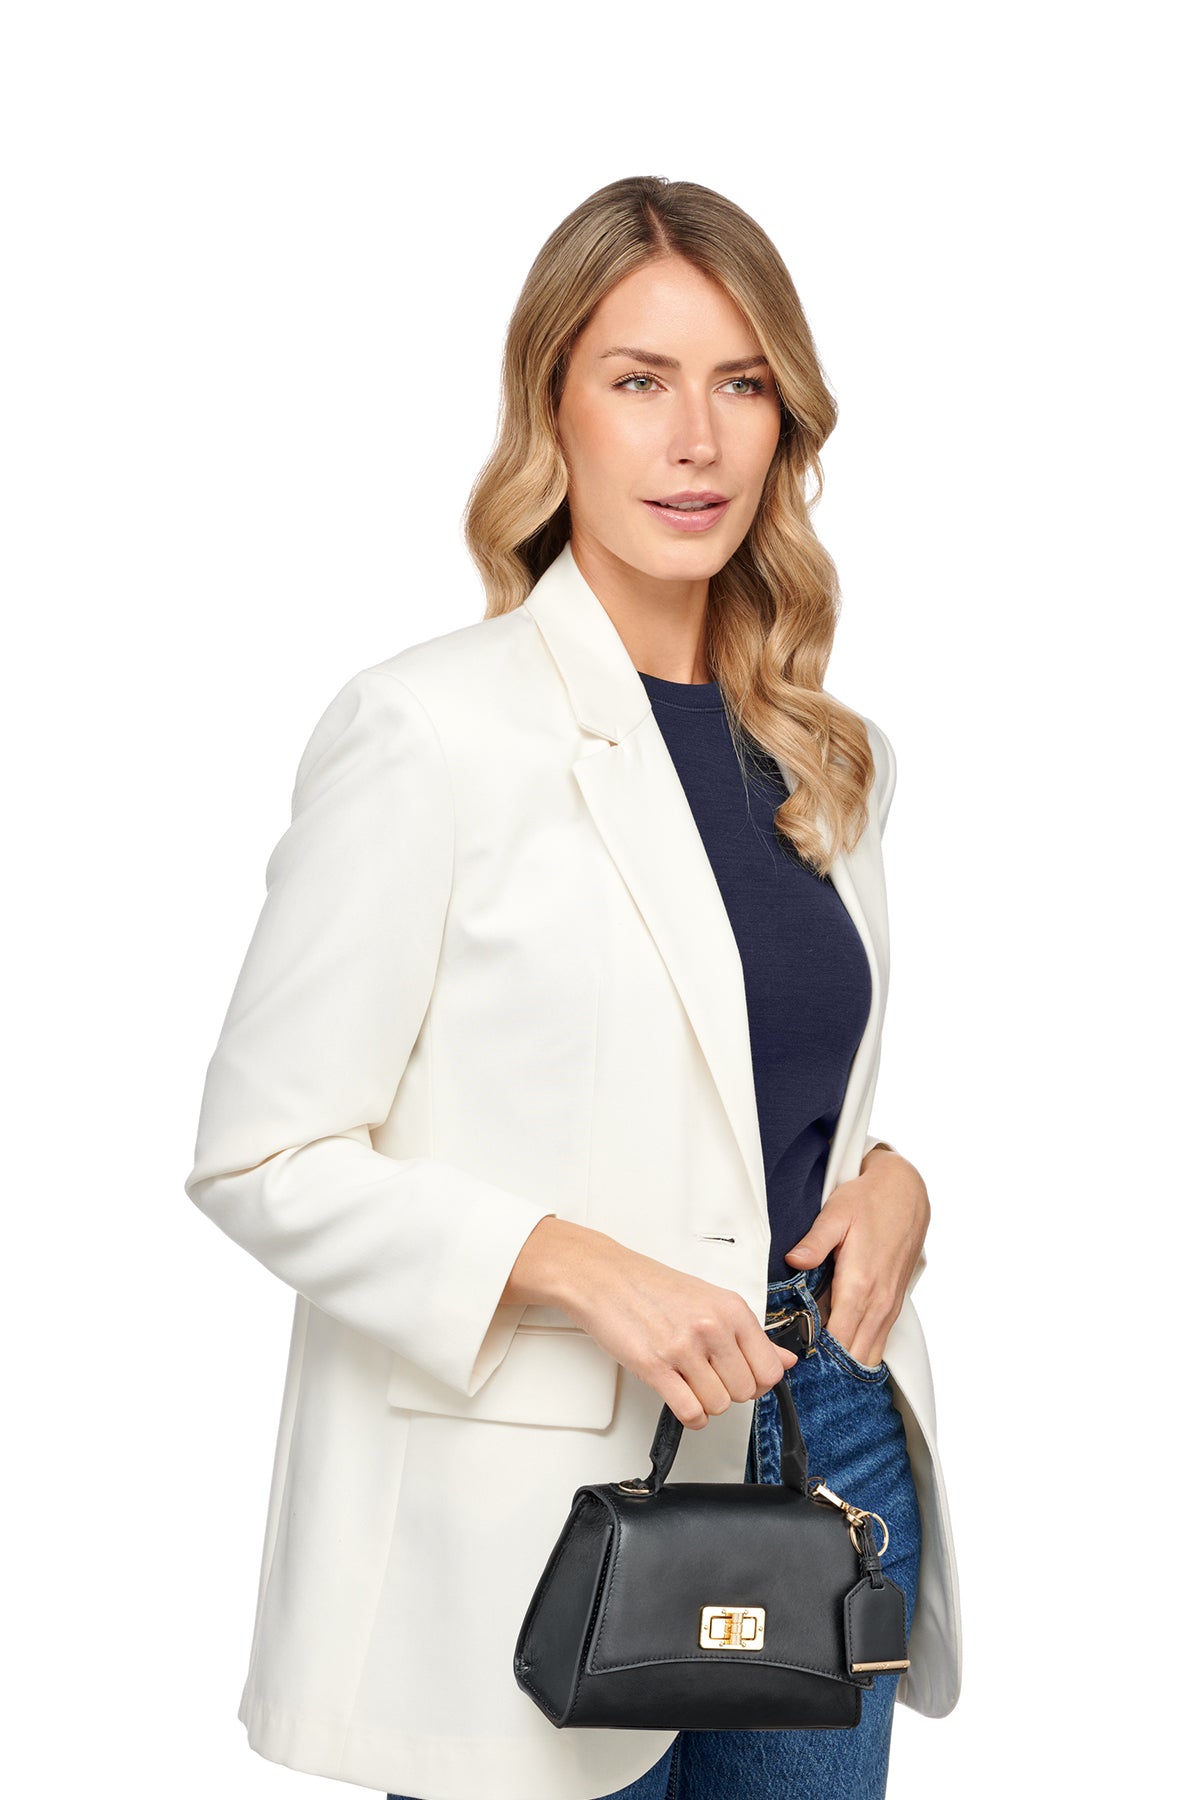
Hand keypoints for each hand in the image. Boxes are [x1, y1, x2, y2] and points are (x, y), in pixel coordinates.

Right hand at [529, 1222, 799, 1430]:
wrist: (605, 1278)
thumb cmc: (654, 1288)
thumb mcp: (711, 1301)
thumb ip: (752, 1335)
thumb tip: (785, 1360)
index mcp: (732, 1309)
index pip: (770, 1370)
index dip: (757, 1381)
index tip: (740, 1375)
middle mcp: (712, 1327)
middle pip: (746, 1392)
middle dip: (729, 1392)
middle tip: (708, 1376)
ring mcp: (683, 1347)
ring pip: (719, 1405)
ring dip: (706, 1403)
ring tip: (690, 1382)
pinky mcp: (655, 1366)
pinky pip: (690, 1412)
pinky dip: (690, 1416)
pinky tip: (681, 1399)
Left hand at [783, 1148, 929, 1366]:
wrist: (907, 1193)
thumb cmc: (869, 1201)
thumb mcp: (836, 1214)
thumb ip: (814, 1242)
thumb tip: (792, 1261)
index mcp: (860, 1284)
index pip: (837, 1339)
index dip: (813, 1356)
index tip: (789, 1361)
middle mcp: (879, 1303)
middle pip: (852, 1356)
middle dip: (826, 1367)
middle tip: (796, 1368)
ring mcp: (889, 1306)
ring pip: (868, 1355)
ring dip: (844, 1363)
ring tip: (813, 1365)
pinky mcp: (893, 1305)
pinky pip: (877, 1341)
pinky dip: (858, 1351)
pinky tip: (837, 1350)